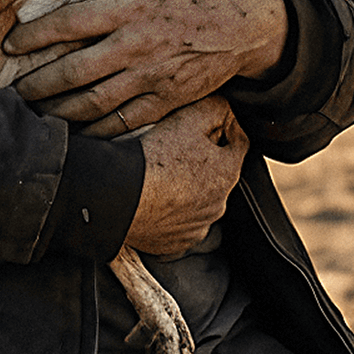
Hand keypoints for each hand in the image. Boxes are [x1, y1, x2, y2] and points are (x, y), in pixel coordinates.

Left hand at [7, 0, 287, 131]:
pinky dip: (94, 131)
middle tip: (15, 91)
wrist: (249, 27)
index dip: (34, 36)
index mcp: (131, 9)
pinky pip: (122, 124)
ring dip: (58, 112)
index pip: (70, 24)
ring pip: (93, 104)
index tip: (11, 45)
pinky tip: (75, 130)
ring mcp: (151, 79)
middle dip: (37, 84)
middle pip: (74, 72)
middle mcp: (137, 47)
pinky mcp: (165, 102)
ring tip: (36, 112)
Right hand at [123, 95, 247, 255]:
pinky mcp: (171, 244)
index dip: (223, 126)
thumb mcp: (189, 116)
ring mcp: (194, 228)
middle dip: (201, 158)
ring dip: (184, 187)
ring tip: (158, 172)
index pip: (239, 142)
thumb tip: (225, 111)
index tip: (204, 119)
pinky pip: (175, 224)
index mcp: (227, 174)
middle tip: (174, 143)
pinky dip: (167, 211)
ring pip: (196, 201)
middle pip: (216, 173)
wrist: (114, 196)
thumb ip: (216, 109)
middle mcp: (216, 206)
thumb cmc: (150, 157)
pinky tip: (150, 197)